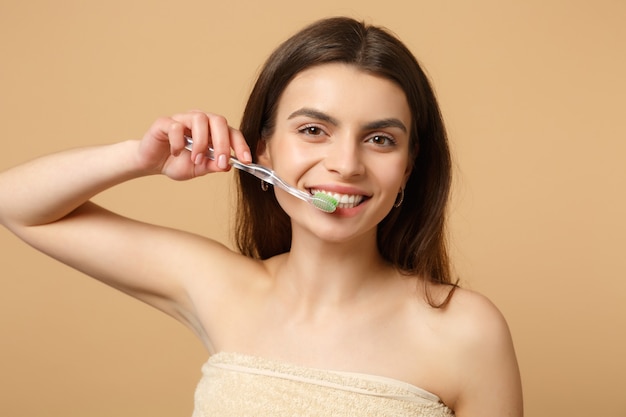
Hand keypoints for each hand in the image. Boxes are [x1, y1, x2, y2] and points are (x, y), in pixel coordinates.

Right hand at [137, 110, 251, 179]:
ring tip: (196, 159)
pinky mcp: (165, 122)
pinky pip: (176, 126)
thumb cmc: (177, 162)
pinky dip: (178, 142)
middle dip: (223, 143)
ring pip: (199, 119)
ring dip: (201, 142)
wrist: (152, 163)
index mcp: (212, 131)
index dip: (241, 145)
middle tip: (220, 162)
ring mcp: (182, 119)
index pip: (232, 132)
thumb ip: (213, 166)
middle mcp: (200, 121)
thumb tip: (227, 165)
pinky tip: (176, 153)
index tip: (246, 161)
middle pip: (218, 121)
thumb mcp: (199, 169)